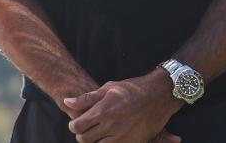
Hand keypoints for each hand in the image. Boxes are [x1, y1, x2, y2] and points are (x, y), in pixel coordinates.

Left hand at [64, 72, 181, 142]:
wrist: (159, 95)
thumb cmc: (131, 89)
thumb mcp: (108, 88)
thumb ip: (86, 98)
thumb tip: (66, 102)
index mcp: (102, 110)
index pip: (78, 126)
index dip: (73, 126)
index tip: (75, 124)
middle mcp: (111, 125)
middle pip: (85, 139)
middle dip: (82, 135)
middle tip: (84, 130)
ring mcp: (122, 136)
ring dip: (95, 141)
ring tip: (97, 134)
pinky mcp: (133, 142)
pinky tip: (109, 137)